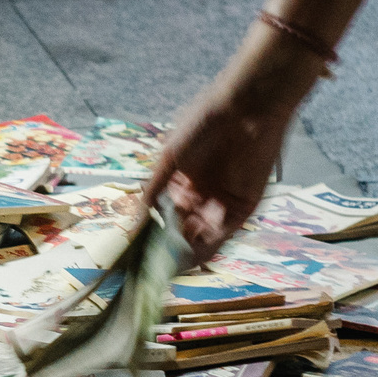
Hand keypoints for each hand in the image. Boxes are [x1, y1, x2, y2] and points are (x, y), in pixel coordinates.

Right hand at [148, 26, 327, 265]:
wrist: (245, 108)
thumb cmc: (201, 124)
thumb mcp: (168, 160)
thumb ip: (151, 194)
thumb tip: (132, 224)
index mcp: (183, 179)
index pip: (167, 213)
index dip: (154, 232)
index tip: (137, 251)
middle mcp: (203, 193)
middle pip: (184, 228)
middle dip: (169, 247)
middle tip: (152, 267)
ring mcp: (224, 200)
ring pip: (203, 235)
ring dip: (187, 252)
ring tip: (168, 267)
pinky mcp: (245, 206)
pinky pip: (224, 233)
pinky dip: (208, 247)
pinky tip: (190, 258)